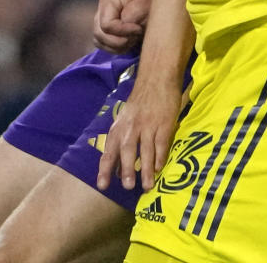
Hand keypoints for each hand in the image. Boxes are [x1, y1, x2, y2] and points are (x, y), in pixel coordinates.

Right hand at [94, 0, 151, 51]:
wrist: (156, 3)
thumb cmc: (151, 0)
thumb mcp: (146, 2)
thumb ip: (132, 14)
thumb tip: (122, 24)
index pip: (106, 24)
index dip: (123, 32)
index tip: (138, 29)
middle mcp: (102, 7)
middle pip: (100, 34)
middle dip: (120, 41)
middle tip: (136, 36)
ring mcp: (101, 18)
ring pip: (99, 41)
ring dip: (117, 46)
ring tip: (134, 39)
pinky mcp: (104, 29)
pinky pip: (102, 44)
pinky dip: (115, 48)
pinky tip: (129, 42)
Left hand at [96, 73, 181, 191]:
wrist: (156, 78)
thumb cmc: (140, 102)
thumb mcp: (124, 120)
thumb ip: (120, 142)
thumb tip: (116, 170)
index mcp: (119, 127)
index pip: (110, 150)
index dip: (105, 168)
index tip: (102, 186)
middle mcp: (132, 127)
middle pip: (128, 150)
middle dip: (127, 169)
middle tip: (128, 187)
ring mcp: (149, 125)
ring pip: (146, 150)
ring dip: (146, 169)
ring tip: (147, 186)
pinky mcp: (164, 123)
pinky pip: (161, 142)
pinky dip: (160, 156)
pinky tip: (160, 168)